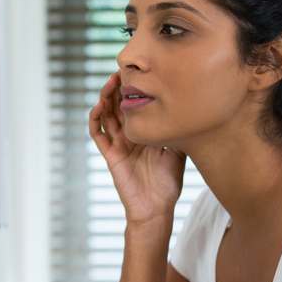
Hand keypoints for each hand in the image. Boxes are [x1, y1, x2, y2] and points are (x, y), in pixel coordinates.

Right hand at [89, 71, 186, 224]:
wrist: (157, 209)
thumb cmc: (168, 184)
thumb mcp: (178, 151)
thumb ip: (176, 132)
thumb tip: (186, 109)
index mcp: (143, 133)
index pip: (135, 106)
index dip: (133, 90)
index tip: (139, 73)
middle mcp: (129, 136)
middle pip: (118, 106)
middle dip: (118, 88)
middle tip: (121, 72)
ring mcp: (118, 144)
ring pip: (106, 115)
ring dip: (105, 98)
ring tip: (110, 82)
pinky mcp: (110, 155)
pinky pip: (98, 134)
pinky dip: (96, 119)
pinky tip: (100, 106)